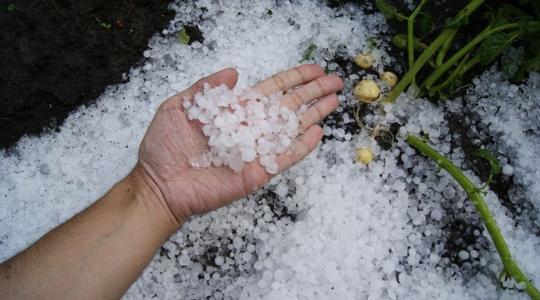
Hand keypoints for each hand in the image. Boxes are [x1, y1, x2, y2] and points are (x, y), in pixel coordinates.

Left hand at [135, 65, 342, 224]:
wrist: (159, 184)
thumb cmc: (164, 146)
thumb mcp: (179, 107)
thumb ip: (207, 88)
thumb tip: (234, 70)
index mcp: (235, 110)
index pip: (272, 90)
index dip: (294, 79)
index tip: (314, 69)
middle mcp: (250, 128)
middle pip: (289, 106)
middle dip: (313, 92)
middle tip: (336, 81)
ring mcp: (256, 151)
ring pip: (291, 129)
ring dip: (314, 114)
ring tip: (335, 101)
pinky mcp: (257, 172)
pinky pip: (284, 158)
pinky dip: (301, 147)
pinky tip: (318, 133)